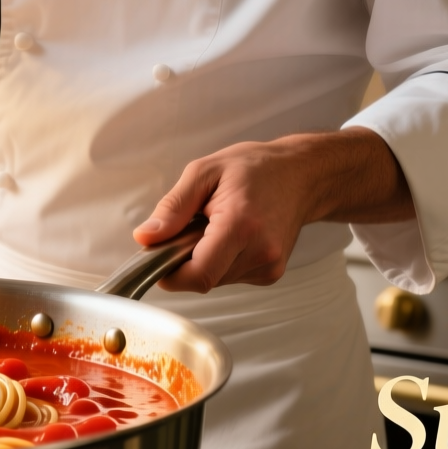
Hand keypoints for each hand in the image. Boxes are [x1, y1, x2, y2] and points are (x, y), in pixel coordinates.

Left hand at [133, 128, 412, 291]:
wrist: (303, 175)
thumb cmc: (255, 168)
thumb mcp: (204, 172)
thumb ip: (172, 208)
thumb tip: (145, 238)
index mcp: (240, 225)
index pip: (198, 275)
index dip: (170, 274)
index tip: (158, 256)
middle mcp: (260, 252)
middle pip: (204, 279)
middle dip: (185, 260)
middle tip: (191, 227)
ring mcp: (269, 266)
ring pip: (215, 280)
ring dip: (204, 260)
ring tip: (216, 226)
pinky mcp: (271, 274)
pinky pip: (230, 277)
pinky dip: (221, 261)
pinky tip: (232, 236)